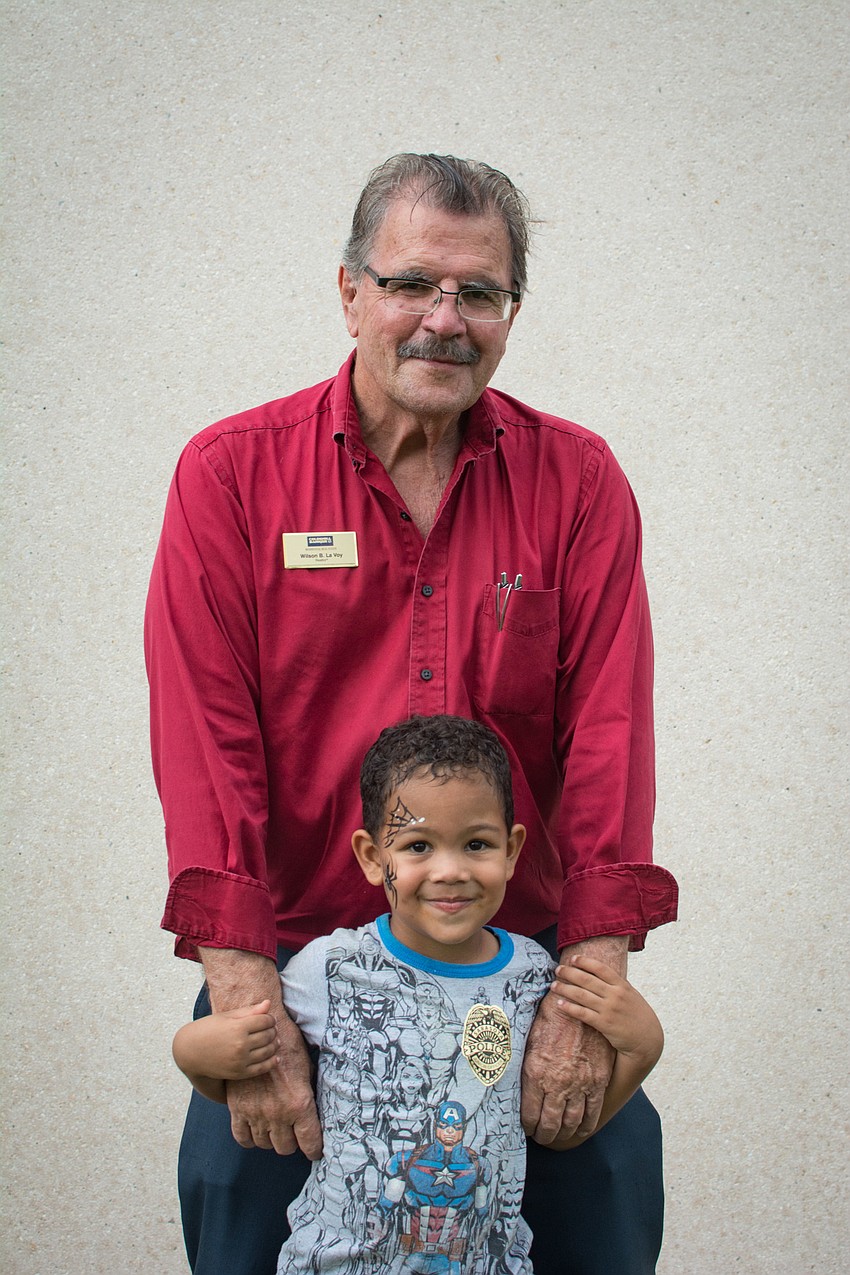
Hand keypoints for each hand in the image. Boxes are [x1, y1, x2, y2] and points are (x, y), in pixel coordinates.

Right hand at [173, 1000, 278, 1079]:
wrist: (190, 1052)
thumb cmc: (208, 1029)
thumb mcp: (226, 1016)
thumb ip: (249, 1011)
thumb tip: (268, 1004)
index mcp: (237, 1027)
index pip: (265, 1021)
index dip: (270, 1018)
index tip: (268, 1018)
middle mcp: (240, 1045)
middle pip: (268, 1035)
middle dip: (272, 1030)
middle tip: (271, 1028)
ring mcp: (240, 1061)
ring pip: (268, 1051)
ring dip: (274, 1044)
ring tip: (274, 1040)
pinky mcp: (239, 1073)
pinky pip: (262, 1068)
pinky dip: (271, 1062)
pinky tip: (275, 1057)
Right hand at [227, 1009, 322, 1158]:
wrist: (261, 1031)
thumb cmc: (289, 1046)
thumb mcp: (308, 1069)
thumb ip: (309, 1094)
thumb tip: (315, 1113)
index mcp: (299, 1103)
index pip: (310, 1143)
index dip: (314, 1149)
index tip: (314, 1149)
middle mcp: (278, 1113)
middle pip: (285, 1148)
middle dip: (292, 1143)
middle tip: (294, 1133)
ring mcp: (256, 1112)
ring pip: (264, 1144)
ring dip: (271, 1139)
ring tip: (276, 1128)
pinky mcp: (237, 1109)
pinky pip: (242, 1137)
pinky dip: (250, 1138)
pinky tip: (256, 1129)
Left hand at [521, 991, 614, 1143]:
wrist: (577, 1003)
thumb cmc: (548, 1019)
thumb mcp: (527, 1041)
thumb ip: (523, 1067)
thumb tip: (510, 1086)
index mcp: (536, 1073)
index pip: (530, 1114)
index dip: (527, 1126)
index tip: (527, 1128)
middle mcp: (558, 1083)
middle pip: (550, 1124)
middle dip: (544, 1135)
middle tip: (541, 1138)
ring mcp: (580, 1084)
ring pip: (572, 1122)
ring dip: (563, 1134)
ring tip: (558, 1136)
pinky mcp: (598, 1081)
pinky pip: (593, 1112)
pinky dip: (586, 1126)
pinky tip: (580, 1130)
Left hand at [550, 955, 662, 1065]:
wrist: (647, 1040)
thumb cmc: (637, 1015)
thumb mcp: (631, 995)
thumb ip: (616, 985)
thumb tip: (599, 973)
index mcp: (622, 985)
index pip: (600, 968)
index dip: (585, 961)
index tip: (572, 958)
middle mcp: (615, 995)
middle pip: (587, 980)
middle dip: (569, 973)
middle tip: (557, 970)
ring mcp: (609, 1010)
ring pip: (581, 995)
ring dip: (565, 989)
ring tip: (553, 986)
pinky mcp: (604, 1024)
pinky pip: (582, 1013)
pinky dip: (569, 1007)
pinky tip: (560, 1004)